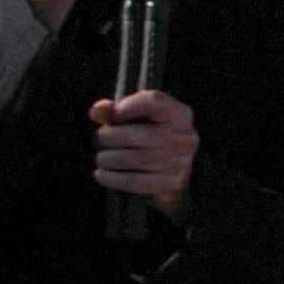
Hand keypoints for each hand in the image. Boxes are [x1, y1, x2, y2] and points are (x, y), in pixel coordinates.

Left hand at [89, 89, 198, 214]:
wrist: (169, 170)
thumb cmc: (145, 136)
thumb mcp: (132, 119)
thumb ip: (111, 111)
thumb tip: (97, 111)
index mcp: (179, 114)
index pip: (155, 101)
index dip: (130, 105)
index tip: (114, 114)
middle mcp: (186, 136)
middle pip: (144, 134)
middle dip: (114, 136)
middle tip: (102, 139)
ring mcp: (182, 161)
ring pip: (139, 159)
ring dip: (111, 159)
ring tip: (102, 158)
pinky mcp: (173, 183)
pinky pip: (138, 182)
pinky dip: (114, 179)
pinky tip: (102, 175)